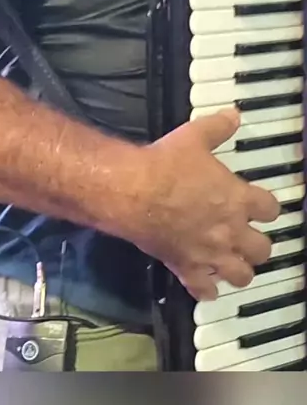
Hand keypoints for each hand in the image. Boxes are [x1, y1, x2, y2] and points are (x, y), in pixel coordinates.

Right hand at [128, 108, 279, 300]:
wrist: (134, 191)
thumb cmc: (166, 163)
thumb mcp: (194, 136)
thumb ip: (217, 128)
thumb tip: (234, 114)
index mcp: (237, 198)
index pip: (270, 208)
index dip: (268, 207)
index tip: (262, 206)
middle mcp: (230, 230)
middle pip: (262, 249)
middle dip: (258, 245)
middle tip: (248, 238)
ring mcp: (209, 252)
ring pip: (241, 276)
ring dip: (239, 271)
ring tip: (232, 264)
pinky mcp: (186, 267)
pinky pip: (203, 290)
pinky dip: (206, 290)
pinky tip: (205, 286)